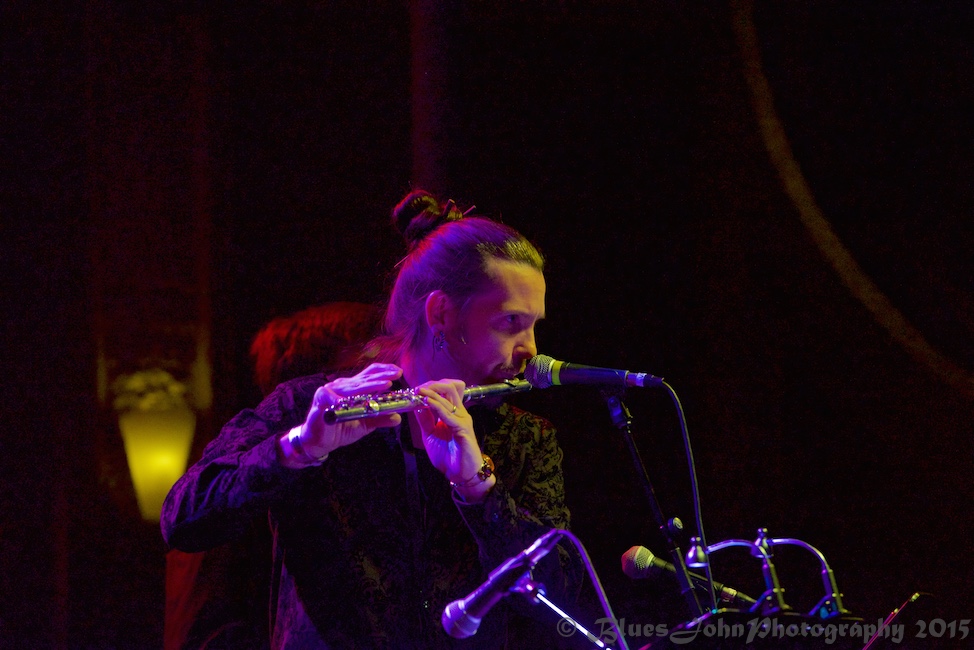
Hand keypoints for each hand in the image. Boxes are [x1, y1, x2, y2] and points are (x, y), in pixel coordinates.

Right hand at [283, 363, 402, 465]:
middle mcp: (343, 386)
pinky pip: (330, 397)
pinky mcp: (320, 401)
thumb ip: (379, 419)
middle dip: (382, 376)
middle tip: (397, 374)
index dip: (383, 370)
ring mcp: (331, 392)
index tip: (398, 371)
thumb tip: (397, 418)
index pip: (369, 374)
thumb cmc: (341, 429)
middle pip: (364, 378)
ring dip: (369, 386)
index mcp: (353, 389)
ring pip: (352, 387)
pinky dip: (338, 399)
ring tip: (385, 385)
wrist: (319, 441)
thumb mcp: (364, 424)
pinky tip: (347, 401)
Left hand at [414, 380, 491, 497]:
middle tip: (417, 388)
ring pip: (449, 397)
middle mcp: (459, 412)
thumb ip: (425, 420)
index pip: (445, 391)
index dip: (430, 387)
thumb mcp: (430, 435)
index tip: (415, 389)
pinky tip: (426, 403)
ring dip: (432, 393)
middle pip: (449, 388)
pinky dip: (437, 406)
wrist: (460, 473)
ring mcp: (462, 419)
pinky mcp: (463, 429)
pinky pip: (449, 415)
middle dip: (432, 385)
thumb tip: (416, 405)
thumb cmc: (447, 455)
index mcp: (453, 413)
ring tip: (419, 391)